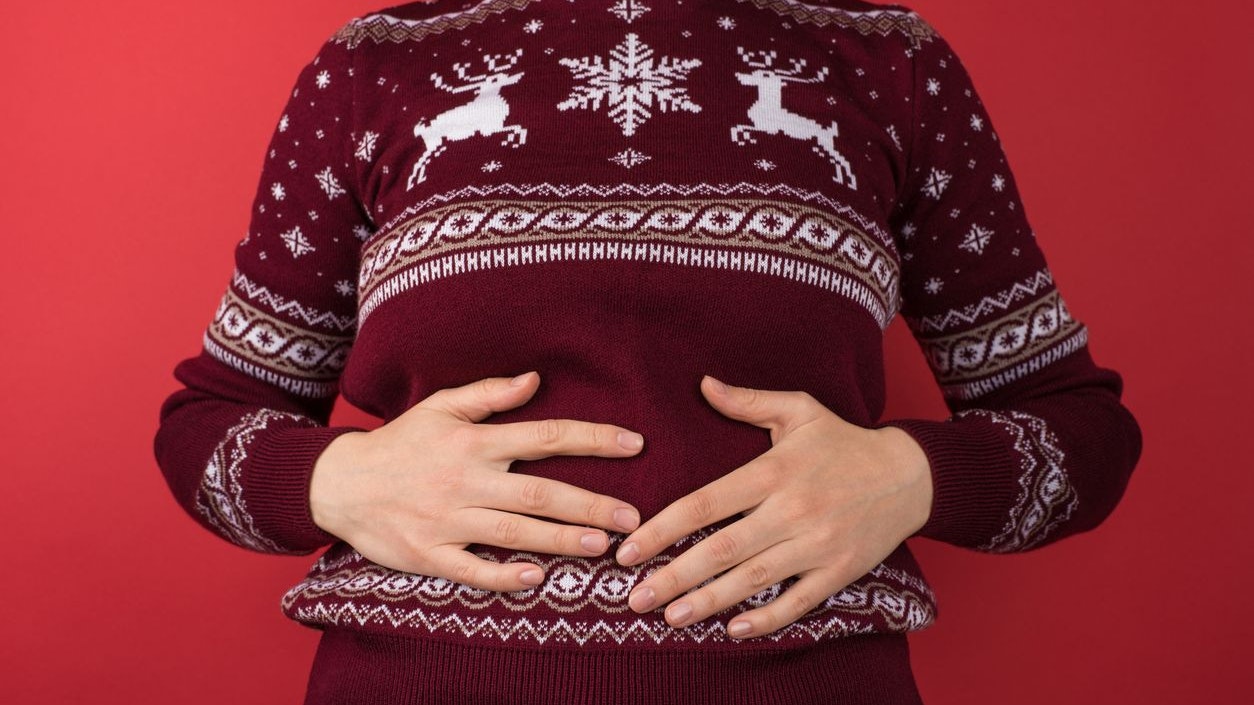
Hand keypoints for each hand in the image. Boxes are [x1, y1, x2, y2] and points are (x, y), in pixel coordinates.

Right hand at [309, 371, 643, 591]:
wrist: (340, 483)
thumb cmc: (401, 442)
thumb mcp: (440, 407)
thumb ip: (489, 395)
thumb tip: (534, 379)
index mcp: (475, 441)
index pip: (546, 435)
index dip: (593, 439)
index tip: (635, 445)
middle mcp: (466, 479)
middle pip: (538, 491)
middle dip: (589, 504)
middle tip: (632, 517)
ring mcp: (448, 519)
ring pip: (514, 531)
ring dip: (559, 539)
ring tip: (601, 545)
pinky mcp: (430, 554)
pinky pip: (472, 568)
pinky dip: (504, 575)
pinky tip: (537, 578)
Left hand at [616, 375, 932, 638]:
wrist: (911, 474)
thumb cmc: (844, 441)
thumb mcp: (798, 411)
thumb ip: (747, 402)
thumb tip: (703, 383)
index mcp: (774, 471)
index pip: (706, 503)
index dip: (663, 528)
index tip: (628, 550)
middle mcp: (793, 510)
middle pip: (722, 549)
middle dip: (674, 576)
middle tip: (636, 599)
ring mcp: (818, 544)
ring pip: (753, 579)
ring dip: (708, 601)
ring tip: (671, 617)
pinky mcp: (841, 570)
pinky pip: (798, 600)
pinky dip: (767, 618)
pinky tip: (733, 628)